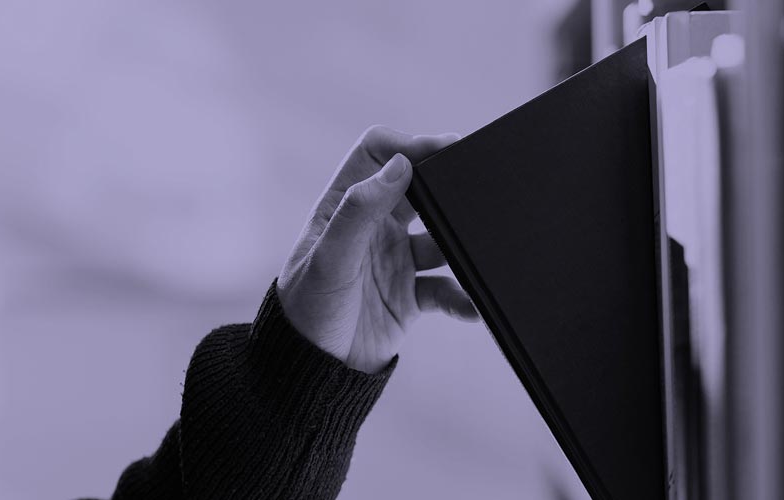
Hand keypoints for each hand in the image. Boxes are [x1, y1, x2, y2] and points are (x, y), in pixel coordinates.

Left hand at [278, 125, 478, 372]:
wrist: (312, 375)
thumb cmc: (306, 311)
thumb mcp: (329, 258)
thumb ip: (360, 211)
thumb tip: (401, 166)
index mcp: (345, 207)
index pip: (378, 154)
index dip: (409, 144)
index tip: (444, 148)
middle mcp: (373, 228)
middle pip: (419, 190)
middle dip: (446, 188)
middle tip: (476, 187)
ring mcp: (395, 260)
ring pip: (441, 238)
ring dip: (460, 245)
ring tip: (477, 251)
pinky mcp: (412, 296)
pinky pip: (448, 288)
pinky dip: (463, 296)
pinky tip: (472, 307)